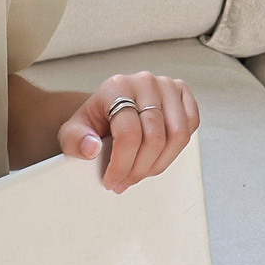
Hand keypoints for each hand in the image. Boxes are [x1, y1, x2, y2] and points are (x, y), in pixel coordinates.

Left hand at [57, 71, 199, 192]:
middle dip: (139, 169)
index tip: (112, 181)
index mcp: (117, 87)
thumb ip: (75, 141)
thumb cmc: (93, 122)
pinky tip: (157, 156)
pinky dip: (176, 148)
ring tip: (141, 172)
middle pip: (154, 138)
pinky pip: (191, 126)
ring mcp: (167, 86)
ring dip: (159, 163)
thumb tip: (91, 148)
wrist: (108, 110)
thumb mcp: (72, 133)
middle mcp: (145, 82)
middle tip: (125, 182)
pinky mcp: (183, 94)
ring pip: (177, 135)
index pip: (128, 134)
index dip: (121, 165)